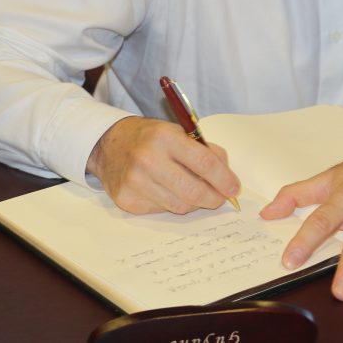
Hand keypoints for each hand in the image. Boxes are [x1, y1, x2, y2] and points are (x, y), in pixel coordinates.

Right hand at [86, 116, 240, 214]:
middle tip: (221, 198)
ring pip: (180, 206)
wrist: (109, 144)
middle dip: (214, 198)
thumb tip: (227, 178)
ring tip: (196, 193)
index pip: (205, 163)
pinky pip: (162, 211)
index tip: (233, 188)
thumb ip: (205, 150)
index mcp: (165, 137)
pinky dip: (172, 204)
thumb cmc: (150, 138)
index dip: (224, 179)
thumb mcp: (178, 132)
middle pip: (194, 191)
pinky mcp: (126, 200)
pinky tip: (169, 192)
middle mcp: (148, 159)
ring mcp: (135, 182)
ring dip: (195, 203)